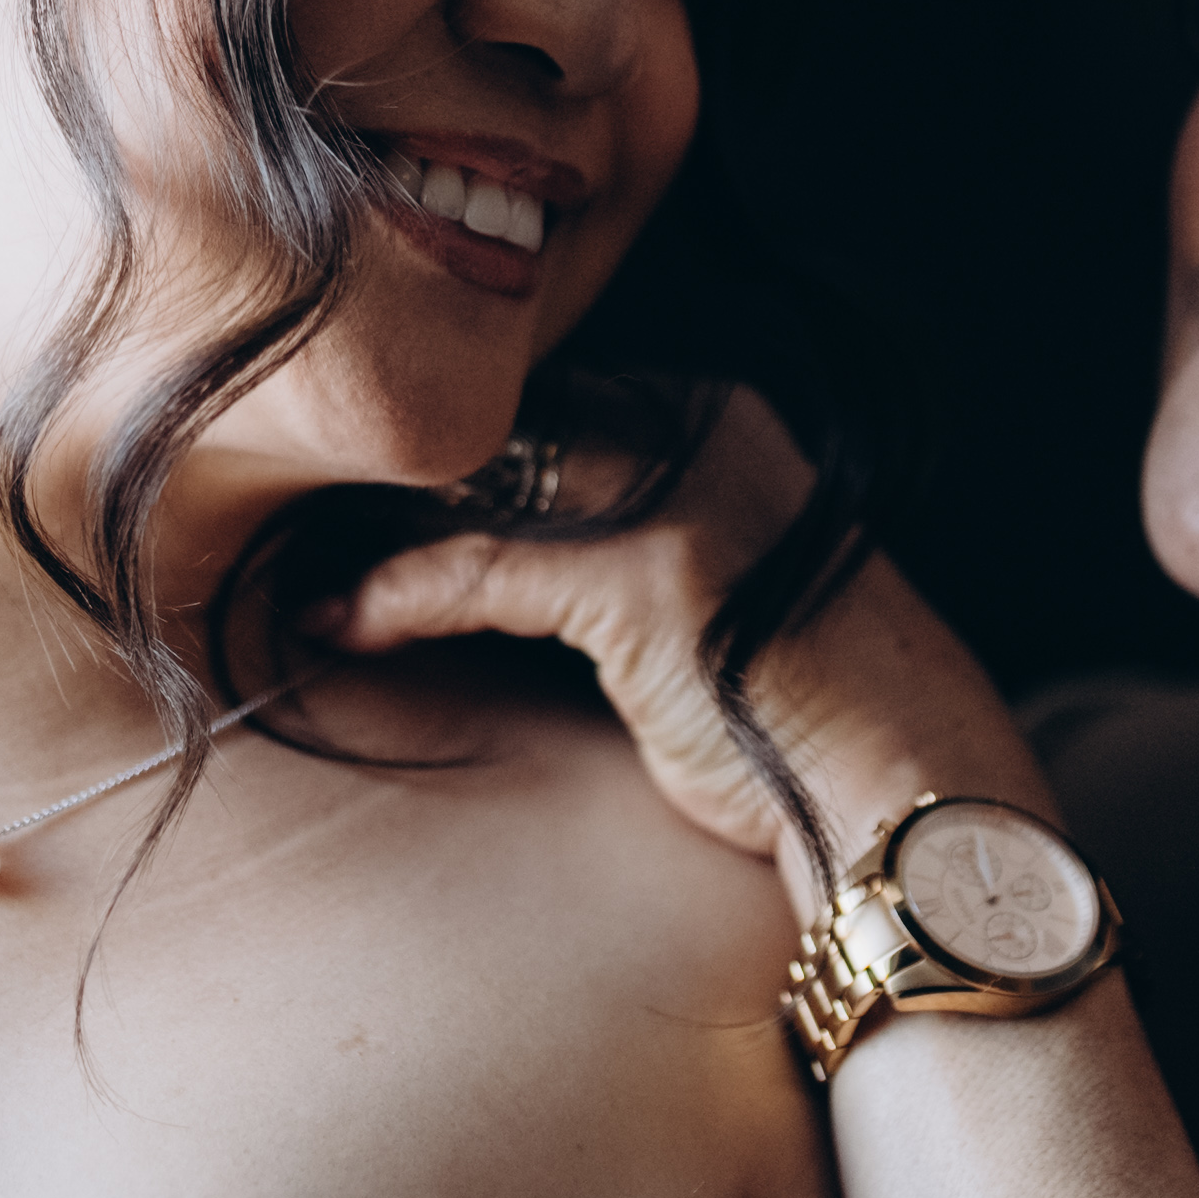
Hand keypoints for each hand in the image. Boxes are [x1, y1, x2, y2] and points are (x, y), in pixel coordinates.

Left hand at [317, 389, 1037, 894]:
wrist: (909, 799)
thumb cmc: (803, 720)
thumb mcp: (711, 595)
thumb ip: (621, 544)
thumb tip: (483, 546)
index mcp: (722, 418)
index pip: (544, 398)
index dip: (443, 449)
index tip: (349, 492)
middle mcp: (706, 427)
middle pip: (501, 424)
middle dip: (393, 474)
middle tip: (288, 519)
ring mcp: (684, 489)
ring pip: (475, 482)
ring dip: (370, 529)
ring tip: (290, 571)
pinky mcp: (649, 572)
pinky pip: (480, 570)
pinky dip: (395, 597)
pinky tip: (342, 627)